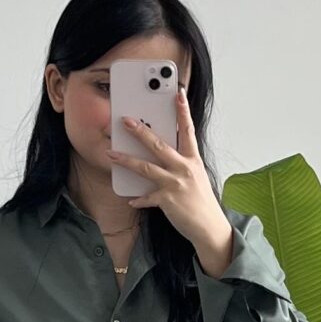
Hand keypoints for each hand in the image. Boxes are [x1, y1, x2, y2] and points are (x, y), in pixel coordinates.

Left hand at [108, 87, 229, 255]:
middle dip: (140, 131)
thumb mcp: (196, 177)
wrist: (209, 227)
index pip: (188, 130)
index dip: (183, 111)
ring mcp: (175, 184)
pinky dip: (138, 198)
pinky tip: (130, 198)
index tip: (178, 94)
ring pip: (146, 168)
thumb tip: (162, 154)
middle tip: (126, 120)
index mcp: (193, 160)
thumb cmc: (201, 201)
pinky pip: (147, 197)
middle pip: (159, 145)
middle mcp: (184, 168)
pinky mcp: (168, 200)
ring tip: (111, 153)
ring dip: (126, 160)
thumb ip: (181, 164)